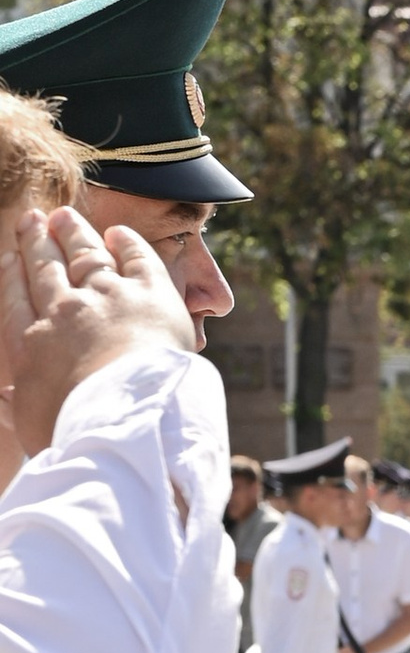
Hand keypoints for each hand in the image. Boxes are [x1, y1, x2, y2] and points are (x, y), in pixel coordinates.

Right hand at [0, 201, 192, 456]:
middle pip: (47, 268)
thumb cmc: (76, 436)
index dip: (13, 274)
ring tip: (64, 217)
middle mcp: (66, 312)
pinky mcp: (152, 296)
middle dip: (38, 241)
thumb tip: (2, 396)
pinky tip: (117, 234)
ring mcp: (109, 299)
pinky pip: (137, 258)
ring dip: (74, 233)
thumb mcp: (33, 428)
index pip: (17, 299)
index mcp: (33, 344)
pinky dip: (126, 243)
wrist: (126, 426)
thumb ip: (17, 406)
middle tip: (33, 219)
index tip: (10, 257)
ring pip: (86, 255)